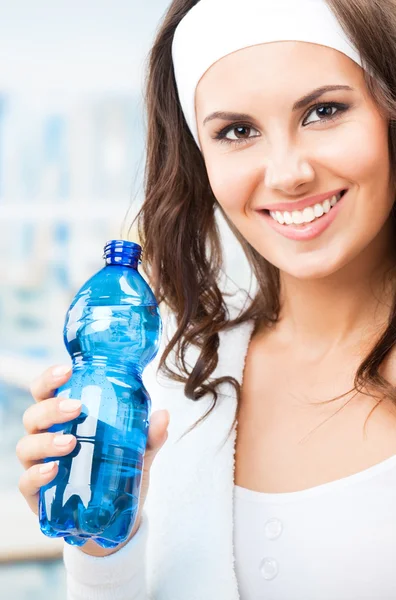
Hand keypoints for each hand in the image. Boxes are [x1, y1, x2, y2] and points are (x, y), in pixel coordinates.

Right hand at [16, 365, 169, 556]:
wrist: (115, 519)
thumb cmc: (119, 472)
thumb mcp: (139, 452)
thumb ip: (150, 435)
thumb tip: (163, 415)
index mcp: (64, 419)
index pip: (46, 392)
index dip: (49, 378)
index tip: (67, 370)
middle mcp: (46, 438)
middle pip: (34, 415)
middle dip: (51, 408)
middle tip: (77, 408)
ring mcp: (39, 465)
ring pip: (27, 445)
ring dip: (46, 441)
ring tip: (71, 443)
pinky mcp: (38, 495)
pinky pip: (26, 481)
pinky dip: (36, 474)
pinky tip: (52, 470)